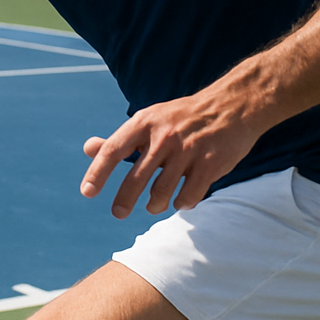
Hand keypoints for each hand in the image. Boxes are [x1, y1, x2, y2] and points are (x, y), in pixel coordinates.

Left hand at [80, 87, 268, 218]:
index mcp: (144, 122)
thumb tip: (87, 149)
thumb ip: (119, 139)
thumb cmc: (181, 117)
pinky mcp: (210, 164)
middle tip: (118, 213)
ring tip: (153, 206)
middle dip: (124, 200)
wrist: (232, 106)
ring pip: (162, 192)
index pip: (113, 150)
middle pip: (136, 177)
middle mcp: (164, 136)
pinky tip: (181, 201)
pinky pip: (189, 196)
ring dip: (155, 204)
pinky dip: (183, 203)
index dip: (98, 173)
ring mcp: (188, 151)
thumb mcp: (148, 121)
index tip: (87, 193)